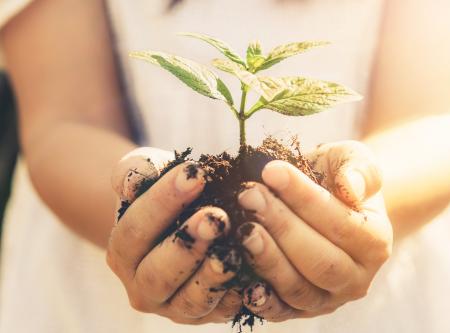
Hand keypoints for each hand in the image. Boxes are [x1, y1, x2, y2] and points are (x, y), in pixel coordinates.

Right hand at [106, 147, 241, 323]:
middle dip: (188, 245)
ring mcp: (174, 307)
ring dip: (214, 275)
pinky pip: (223, 311)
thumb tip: (137, 177)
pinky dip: (239, 295)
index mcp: (122, 252)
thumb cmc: (166, 193)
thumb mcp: (148, 173)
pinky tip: (255, 273)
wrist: (185, 220)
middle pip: (159, 273)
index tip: (196, 175)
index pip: (136, 229)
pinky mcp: (207, 316)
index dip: (163, 202)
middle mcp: (143, 287)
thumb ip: (137, 170)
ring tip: (234, 250)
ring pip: (191, 300)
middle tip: (217, 218)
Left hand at [236, 141, 392, 320]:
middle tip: (248, 196)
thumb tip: (350, 187)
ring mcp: (328, 299)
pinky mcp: (300, 310)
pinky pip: (280, 311)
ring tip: (242, 229)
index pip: (339, 223)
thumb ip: (360, 170)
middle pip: (319, 261)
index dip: (303, 197)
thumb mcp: (354, 161)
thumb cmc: (336, 178)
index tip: (271, 171)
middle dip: (281, 227)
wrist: (327, 203)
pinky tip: (241, 280)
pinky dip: (261, 299)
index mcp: (375, 242)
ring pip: (297, 288)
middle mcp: (356, 279)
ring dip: (267, 258)